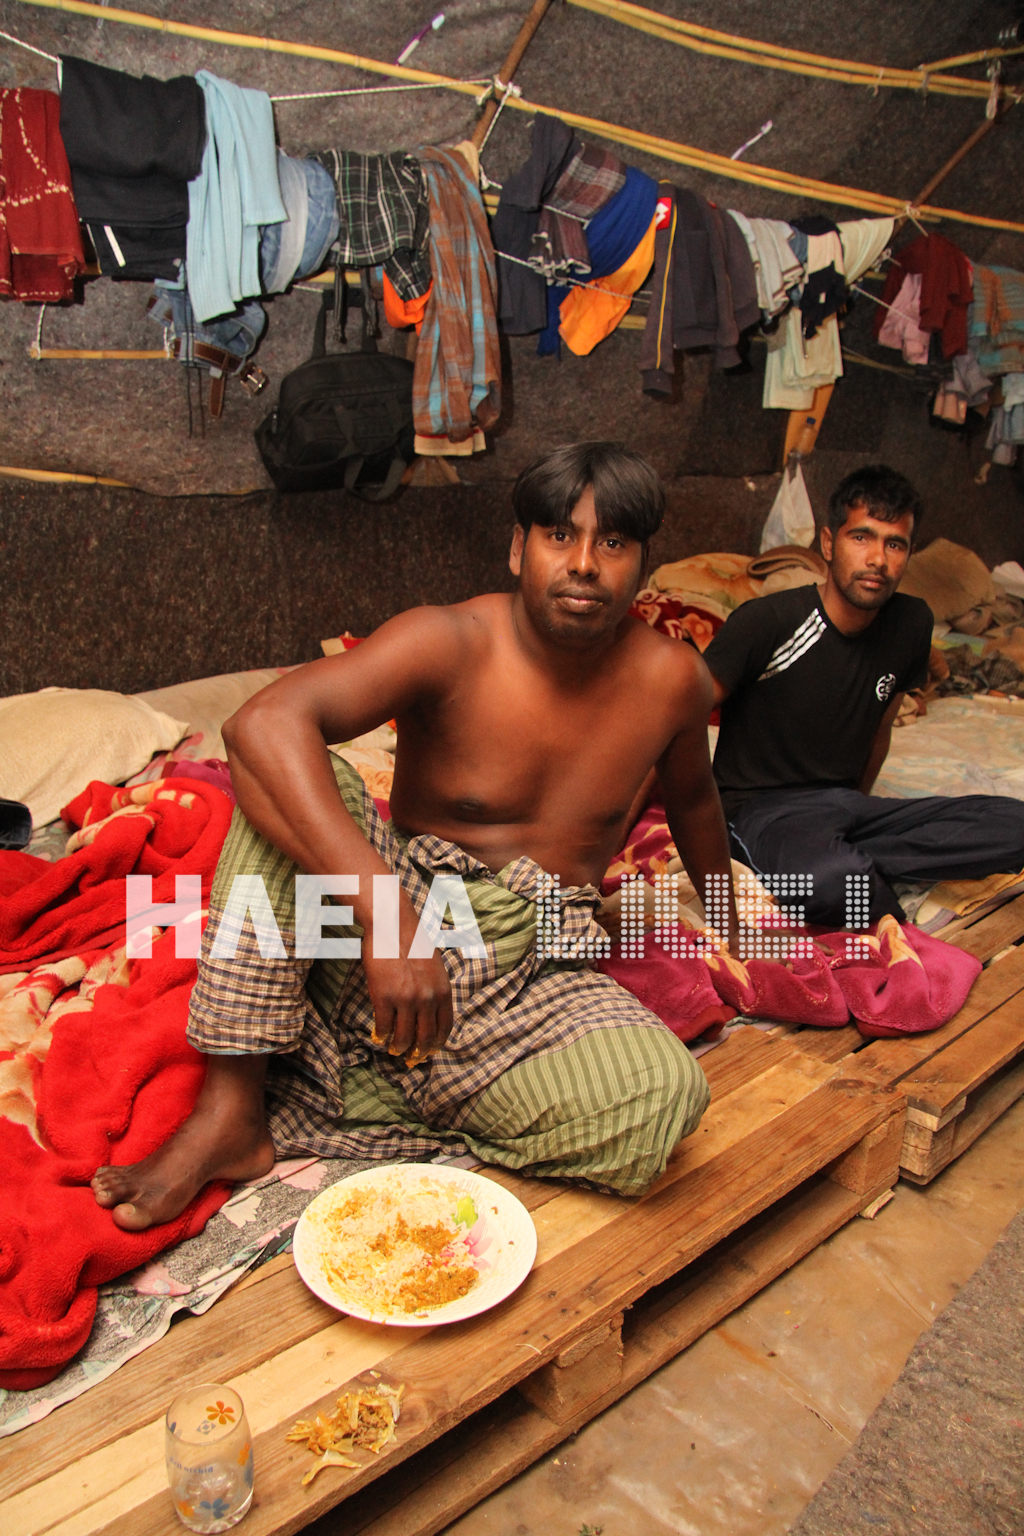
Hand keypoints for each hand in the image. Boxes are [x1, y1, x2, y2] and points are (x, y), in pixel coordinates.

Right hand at [362, 949, 454, 1065]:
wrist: (392, 926)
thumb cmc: (413, 942)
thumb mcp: (436, 967)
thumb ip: (436, 990)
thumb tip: (432, 1013)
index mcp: (443, 991)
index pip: (445, 1028)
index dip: (437, 1044)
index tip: (430, 1051)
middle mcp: (427, 999)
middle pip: (425, 1038)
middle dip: (418, 1053)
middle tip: (411, 1059)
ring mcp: (405, 999)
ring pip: (403, 1037)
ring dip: (398, 1048)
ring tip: (393, 1050)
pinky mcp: (383, 997)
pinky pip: (383, 1026)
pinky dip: (381, 1035)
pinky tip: (379, 1037)